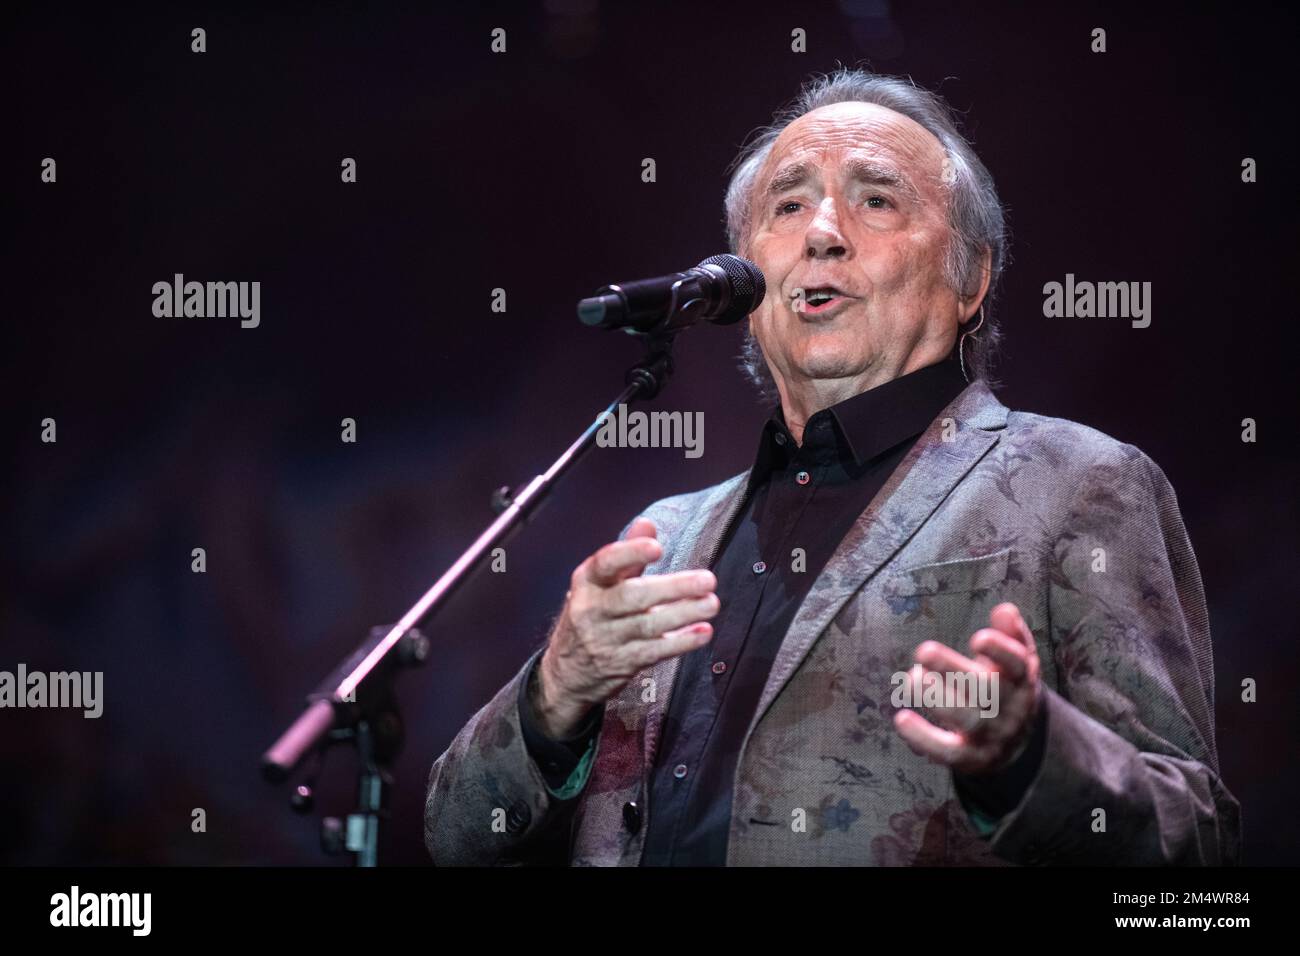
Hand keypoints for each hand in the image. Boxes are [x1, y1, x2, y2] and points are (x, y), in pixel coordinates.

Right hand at [534, 518, 718, 738]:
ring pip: (648, 626)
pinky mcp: (623, 664)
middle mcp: (592, 610)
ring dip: (684, 614)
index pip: (605, 563)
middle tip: (708, 580)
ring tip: (712, 603)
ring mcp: (606, 640)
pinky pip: (655, 652)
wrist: (567, 673)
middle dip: (673, 588)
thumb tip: (647, 524)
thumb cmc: (592, 616)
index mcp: (586, 582)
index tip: (657, 547)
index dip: (630, 553)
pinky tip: (703, 632)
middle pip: (633, 597)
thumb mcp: (599, 584)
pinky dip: (681, 643)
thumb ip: (627, 557)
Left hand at [892, 602, 1042, 774]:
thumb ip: (1011, 634)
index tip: (978, 638)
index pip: (1018, 665)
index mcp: (1021, 680)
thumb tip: (1004, 610)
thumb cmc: (1006, 687)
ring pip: (965, 719)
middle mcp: (1008, 709)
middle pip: (985, 691)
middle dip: (953, 670)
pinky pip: (947, 752)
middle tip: (923, 650)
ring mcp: (989, 735)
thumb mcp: (1016, 661)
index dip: (1001, 652)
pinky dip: (923, 738)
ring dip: (937, 698)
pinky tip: (901, 719)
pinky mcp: (970, 758)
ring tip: (912, 677)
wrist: (1018, 743)